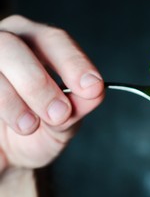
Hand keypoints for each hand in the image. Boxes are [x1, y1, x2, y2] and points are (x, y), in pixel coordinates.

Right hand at [0, 15, 103, 171]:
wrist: (5, 156)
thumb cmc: (36, 132)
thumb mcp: (61, 125)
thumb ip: (77, 108)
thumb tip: (94, 93)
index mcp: (35, 43)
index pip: (55, 40)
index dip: (74, 63)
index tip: (92, 88)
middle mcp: (3, 41)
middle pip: (12, 45)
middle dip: (38, 83)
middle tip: (58, 114)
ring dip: (12, 99)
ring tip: (29, 127)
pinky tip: (6, 124)